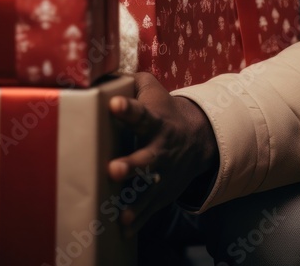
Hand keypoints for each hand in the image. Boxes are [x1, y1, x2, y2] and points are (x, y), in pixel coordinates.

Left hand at [108, 72, 218, 236]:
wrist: (198, 137)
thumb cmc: (164, 109)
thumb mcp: (152, 89)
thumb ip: (128, 80)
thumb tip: (101, 69)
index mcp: (154, 121)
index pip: (140, 113)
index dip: (127, 109)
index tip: (114, 104)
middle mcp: (159, 148)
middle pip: (146, 158)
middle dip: (131, 165)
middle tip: (113, 168)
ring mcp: (164, 173)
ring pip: (149, 188)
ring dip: (135, 200)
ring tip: (119, 213)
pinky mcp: (164, 191)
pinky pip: (151, 208)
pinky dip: (139, 220)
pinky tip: (124, 230)